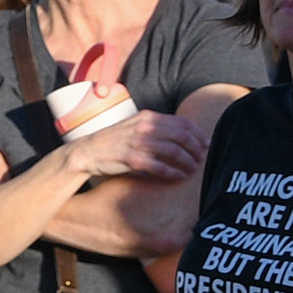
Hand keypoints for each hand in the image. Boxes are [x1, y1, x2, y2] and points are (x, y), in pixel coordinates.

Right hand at [62, 103, 204, 184]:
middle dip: (195, 148)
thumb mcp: (136, 127)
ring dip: (187, 161)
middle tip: (201, 158)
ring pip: (173, 150)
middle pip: (181, 136)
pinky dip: (172, 171)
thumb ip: (156, 128)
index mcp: (147, 117)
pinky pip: (158, 165)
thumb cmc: (115, 141)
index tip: (206, 144)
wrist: (87, 152)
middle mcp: (144, 127)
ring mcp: (137, 142)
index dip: (197, 134)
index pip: (181, 122)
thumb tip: (182, 137)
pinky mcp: (130, 158)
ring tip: (192, 169)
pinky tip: (178, 176)